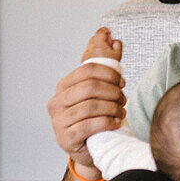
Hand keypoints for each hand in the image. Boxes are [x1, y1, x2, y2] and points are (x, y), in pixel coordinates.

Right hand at [47, 28, 126, 177]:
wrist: (91, 147)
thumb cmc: (96, 115)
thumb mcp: (99, 88)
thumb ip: (103, 63)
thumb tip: (108, 33)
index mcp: (64, 86)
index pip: (87, 71)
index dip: (109, 74)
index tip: (122, 83)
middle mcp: (56, 102)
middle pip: (90, 87)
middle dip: (112, 92)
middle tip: (123, 99)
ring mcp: (58, 121)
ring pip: (91, 106)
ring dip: (113, 108)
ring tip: (121, 112)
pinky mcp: (65, 138)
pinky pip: (89, 125)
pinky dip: (106, 122)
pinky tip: (114, 122)